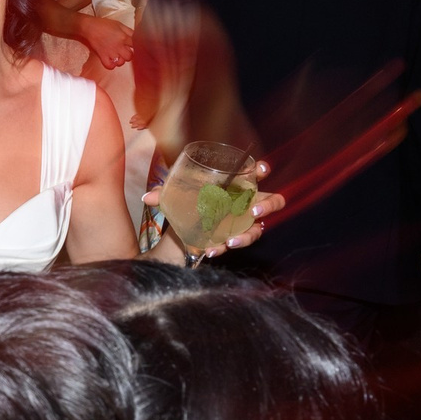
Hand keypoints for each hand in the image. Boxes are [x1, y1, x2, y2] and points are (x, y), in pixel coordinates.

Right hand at [83, 15, 135, 69]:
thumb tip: (137, 37)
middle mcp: (118, 46)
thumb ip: (129, 31)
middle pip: (129, 57)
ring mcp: (110, 52)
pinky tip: (111, 61)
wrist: (89, 27)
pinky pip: (109, 66)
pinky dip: (111, 65)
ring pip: (120, 63)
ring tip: (117, 56)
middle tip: (125, 52)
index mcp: (124, 37)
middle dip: (129, 55)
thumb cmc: (104, 24)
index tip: (133, 47)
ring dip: (120, 60)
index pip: (136, 46)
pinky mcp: (102, 56)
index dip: (136, 47)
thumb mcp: (119, 24)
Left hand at [142, 160, 285, 258]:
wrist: (180, 230)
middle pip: (273, 201)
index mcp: (235, 185)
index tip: (261, 170)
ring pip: (258, 228)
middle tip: (253, 211)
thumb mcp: (175, 196)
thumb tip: (147, 197)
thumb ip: (164, 194)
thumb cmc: (186, 203)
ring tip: (230, 240)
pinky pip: (237, 243)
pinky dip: (223, 247)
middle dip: (268, 205)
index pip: (256, 174)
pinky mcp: (234, 237)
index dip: (262, 170)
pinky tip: (211, 249)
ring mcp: (242, 222)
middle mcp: (245, 203)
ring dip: (247, 235)